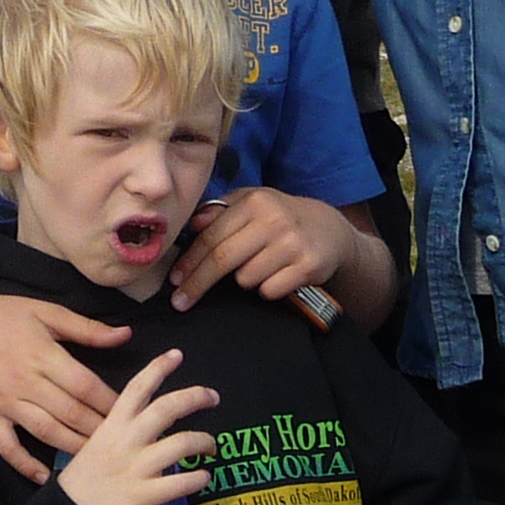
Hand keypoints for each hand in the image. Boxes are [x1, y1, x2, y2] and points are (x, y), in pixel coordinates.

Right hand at [0, 286, 134, 482]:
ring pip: (45, 432)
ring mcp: (6, 402)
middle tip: (126, 444)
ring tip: (98, 461)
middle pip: (70, 412)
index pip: (84, 385)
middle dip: (99, 430)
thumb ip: (86, 328)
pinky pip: (6, 446)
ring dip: (73, 448)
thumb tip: (125, 335)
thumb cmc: (4, 314)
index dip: (110, 402)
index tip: (134, 414)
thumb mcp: (47, 311)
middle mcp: (26, 382)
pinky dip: (24, 464)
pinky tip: (44, 478)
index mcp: (43, 355)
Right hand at [56, 348, 216, 504]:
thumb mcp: (96, 441)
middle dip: (195, 397)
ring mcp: (137, 467)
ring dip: (203, 441)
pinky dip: (199, 478)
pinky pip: (180, 483)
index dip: (158, 368)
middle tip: (213, 397)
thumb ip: (121, 427)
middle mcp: (126, 441)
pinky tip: (204, 477)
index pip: (137, 388)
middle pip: (166, 408)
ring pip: (180, 444)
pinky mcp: (145, 495)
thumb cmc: (85, 477)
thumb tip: (152, 416)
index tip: (177, 355)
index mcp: (112, 425)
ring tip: (211, 446)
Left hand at [168, 188, 352, 310]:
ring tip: (260, 268)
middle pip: (223, 260)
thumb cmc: (279, 218)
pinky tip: (277, 276)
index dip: (190, 262)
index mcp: (255, 202)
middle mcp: (274, 220)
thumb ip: (220, 211)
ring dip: (245, 280)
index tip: (175, 280)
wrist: (329, 230)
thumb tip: (193, 224)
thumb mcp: (251, 204)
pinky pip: (269, 291)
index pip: (212, 236)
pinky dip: (268, 289)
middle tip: (180, 302)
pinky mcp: (308, 266)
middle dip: (197, 284)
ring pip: (246, 279)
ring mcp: (293, 244)